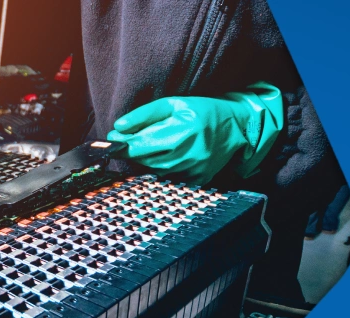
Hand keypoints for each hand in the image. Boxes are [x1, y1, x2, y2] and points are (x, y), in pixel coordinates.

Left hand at [107, 82, 283, 184]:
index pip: (140, 144)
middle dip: (132, 151)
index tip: (113, 138)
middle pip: (145, 160)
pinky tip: (165, 157)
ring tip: (151, 145)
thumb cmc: (203, 111)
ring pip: (155, 170)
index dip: (122, 143)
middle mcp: (188, 154)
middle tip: (127, 141)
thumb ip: (144, 115)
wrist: (236, 127)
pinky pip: (169, 178)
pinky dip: (161, 168)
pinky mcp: (198, 180)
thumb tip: (118, 128)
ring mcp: (194, 170)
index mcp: (182, 131)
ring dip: (145, 160)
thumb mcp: (174, 104)